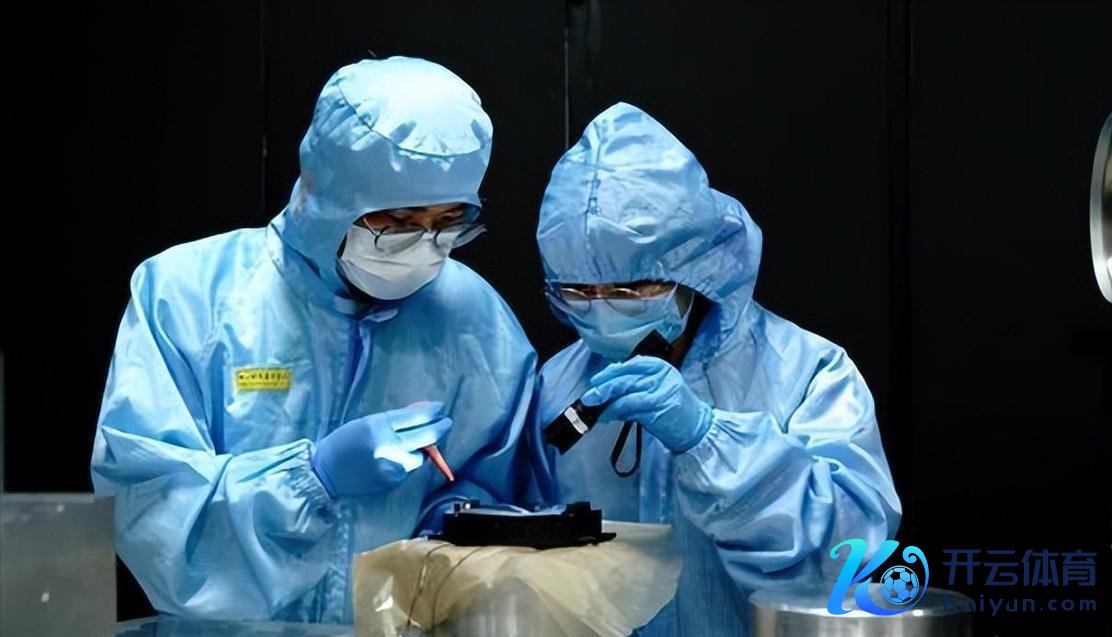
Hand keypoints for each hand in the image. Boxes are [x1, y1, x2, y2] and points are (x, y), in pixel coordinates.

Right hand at [311, 401, 451, 497]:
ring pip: (420, 456)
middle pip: (427, 436)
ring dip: (422, 448)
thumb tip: (422, 414)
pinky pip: (408, 469)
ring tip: (414, 443)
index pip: (415, 417)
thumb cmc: (345, 442)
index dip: (432, 412)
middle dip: (441, 428)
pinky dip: (407, 462)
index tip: (440, 408)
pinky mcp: (392, 482)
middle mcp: (388, 447)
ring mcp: (392, 467)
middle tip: (446, 422)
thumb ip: (394, 421)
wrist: (325, 473)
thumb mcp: (367, 423)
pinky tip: (395, 458)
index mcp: (379, 427)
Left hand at [581, 356, 711, 452]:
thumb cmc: (674, 410)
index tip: (597, 380)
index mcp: (661, 367)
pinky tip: (607, 415)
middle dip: (604, 387)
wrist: (696, 429)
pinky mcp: (658, 407)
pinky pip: (630, 407)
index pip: (632, 365)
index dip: (611, 372)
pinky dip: (615, 411)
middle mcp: (661, 376)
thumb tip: (608, 386)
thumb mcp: (657, 390)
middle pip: (626, 377)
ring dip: (607, 402)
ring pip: (626, 392)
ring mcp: (660, 390)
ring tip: (596, 410)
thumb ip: (636, 384)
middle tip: (589, 396)